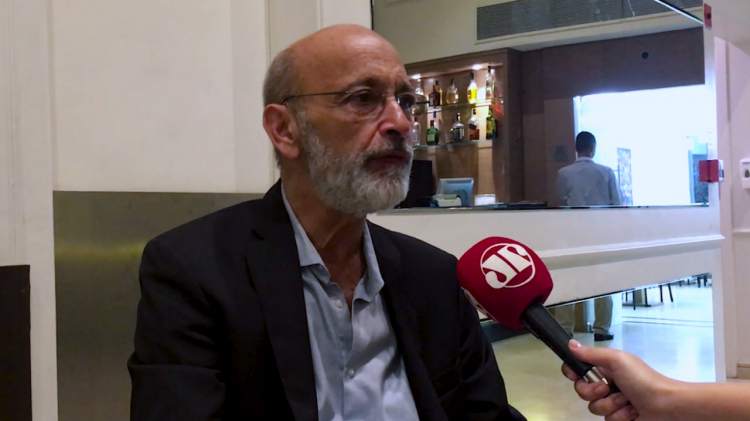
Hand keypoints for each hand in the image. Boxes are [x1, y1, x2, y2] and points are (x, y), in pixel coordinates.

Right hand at [562, 340, 677, 420]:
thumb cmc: (642, 380)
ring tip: (627, 402)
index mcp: (605, 367)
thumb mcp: (617, 360)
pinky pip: (608, 420)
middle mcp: (606, 383)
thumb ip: (591, 354)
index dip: (572, 372)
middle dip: (594, 392)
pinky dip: (621, 416)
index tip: (574, 375)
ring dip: (611, 405)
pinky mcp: (619, 418)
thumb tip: (570, 344)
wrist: (666, 406)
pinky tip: (633, 412)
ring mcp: (612, 402)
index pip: (578, 368)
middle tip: (608, 388)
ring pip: (594, 407)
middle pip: (581, 390)